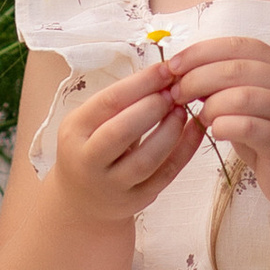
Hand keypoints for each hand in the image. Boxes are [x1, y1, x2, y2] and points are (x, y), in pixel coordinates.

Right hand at [49, 61, 201, 227]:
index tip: (166, 69)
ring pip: (146, 159)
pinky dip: (185, 151)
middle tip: (174, 92)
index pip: (109, 102)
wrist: (81, 198)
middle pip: (122, 132)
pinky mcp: (136, 199)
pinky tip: (195, 130)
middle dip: (153, 107)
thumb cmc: (91, 146)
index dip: (141, 83)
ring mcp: (113, 185)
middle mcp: (89, 161)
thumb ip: (120, 101)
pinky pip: (165, 175)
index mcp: (74, 132)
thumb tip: (163, 74)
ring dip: (170, 131)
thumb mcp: (90, 121)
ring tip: (182, 110)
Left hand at [160, 35, 269, 211]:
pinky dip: (223, 127)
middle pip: (235, 68)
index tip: (172, 66)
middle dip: (197, 78)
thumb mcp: (249, 104)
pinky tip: (217, 133)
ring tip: (201, 118)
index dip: (200, 52)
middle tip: (176, 94)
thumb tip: (182, 73)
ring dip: (210, 106)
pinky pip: (247, 126)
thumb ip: (225, 85)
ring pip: (240, 96)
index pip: (236, 45)